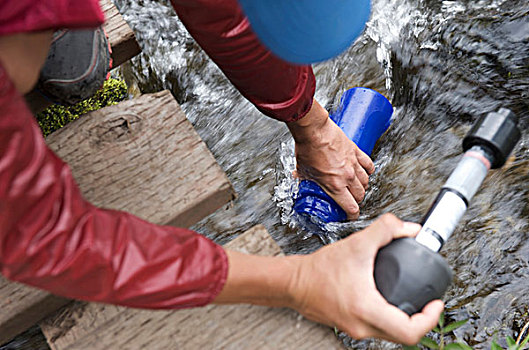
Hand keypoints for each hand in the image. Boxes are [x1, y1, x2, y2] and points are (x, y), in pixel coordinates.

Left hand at [287, 99, 374, 219]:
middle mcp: (347, 177)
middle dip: (357, 201)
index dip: (352, 215)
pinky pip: (368, 164)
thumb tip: (298, 180)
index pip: (351, 207)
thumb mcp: (302, 170)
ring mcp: (353, 164)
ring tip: (357, 187)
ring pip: (366, 181)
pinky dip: (369, 170)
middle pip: (360, 195)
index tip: (350, 216)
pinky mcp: (356, 152)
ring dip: (363, 187)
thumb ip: (302, 178)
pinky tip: (366, 171)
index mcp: (334, 186)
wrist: (314, 130)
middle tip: (351, 201)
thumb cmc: (307, 149)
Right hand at [288, 214, 443, 344]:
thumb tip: (409, 229)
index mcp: (367, 310)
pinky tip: (388, 299)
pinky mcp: (351, 326)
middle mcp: (363, 326)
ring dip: (404, 319)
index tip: (436, 304)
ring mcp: (356, 330)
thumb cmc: (318, 270)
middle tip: (427, 302)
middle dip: (421, 319)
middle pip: (404, 336)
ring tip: (411, 299)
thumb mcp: (357, 245)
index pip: (410, 332)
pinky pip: (378, 328)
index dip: (430, 319)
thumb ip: (386, 231)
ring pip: (391, 334)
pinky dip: (388, 317)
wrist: (294, 282)